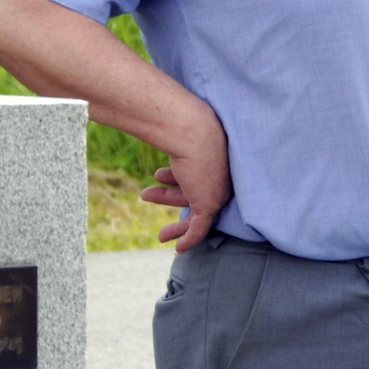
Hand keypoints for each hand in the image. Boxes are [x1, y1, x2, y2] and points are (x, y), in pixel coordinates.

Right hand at [139, 113, 231, 252]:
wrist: (192, 130)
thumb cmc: (183, 126)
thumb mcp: (177, 133)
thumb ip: (171, 137)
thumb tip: (147, 119)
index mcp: (216, 160)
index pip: (199, 177)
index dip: (176, 180)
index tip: (159, 178)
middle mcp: (220, 178)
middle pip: (197, 196)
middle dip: (173, 199)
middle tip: (151, 197)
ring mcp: (216, 193)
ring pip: (196, 216)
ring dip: (177, 226)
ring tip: (161, 235)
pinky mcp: (209, 205)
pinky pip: (199, 229)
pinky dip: (189, 239)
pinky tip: (178, 249)